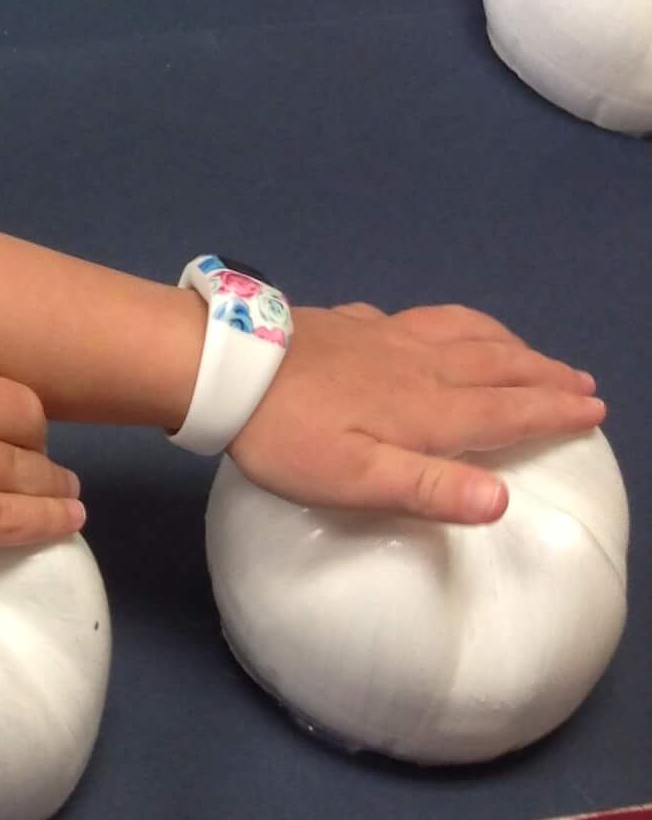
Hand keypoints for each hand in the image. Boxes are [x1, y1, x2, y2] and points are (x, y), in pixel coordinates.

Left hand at [228, 302, 606, 524]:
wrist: (225, 366)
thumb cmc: (288, 435)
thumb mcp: (358, 480)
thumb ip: (430, 489)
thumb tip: (504, 501)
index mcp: (427, 409)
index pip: (507, 409)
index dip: (553, 410)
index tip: (594, 409)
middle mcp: (417, 365)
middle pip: (495, 364)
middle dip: (543, 373)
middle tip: (581, 380)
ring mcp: (381, 337)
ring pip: (461, 331)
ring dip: (505, 342)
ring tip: (527, 349)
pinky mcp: (348, 323)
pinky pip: (416, 317)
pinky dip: (448, 323)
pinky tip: (435, 327)